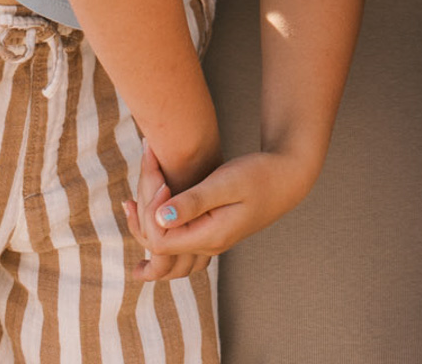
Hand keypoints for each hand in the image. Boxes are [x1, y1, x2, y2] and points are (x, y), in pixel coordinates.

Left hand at [126, 141, 317, 279]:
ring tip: (133, 198)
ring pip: (165, 245)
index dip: (150, 213)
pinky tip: (152, 204)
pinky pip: (176, 236)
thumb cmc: (260, 174)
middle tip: (146, 178)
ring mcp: (209, 240)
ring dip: (146, 222)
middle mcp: (207, 246)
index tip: (162, 180)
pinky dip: (159, 221)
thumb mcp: (226, 183)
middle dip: (144, 213)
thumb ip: (194, 202)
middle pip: (158, 246)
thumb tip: (158, 218)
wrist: (287, 176)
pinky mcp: (210, 229)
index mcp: (210, 237)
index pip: (159, 243)